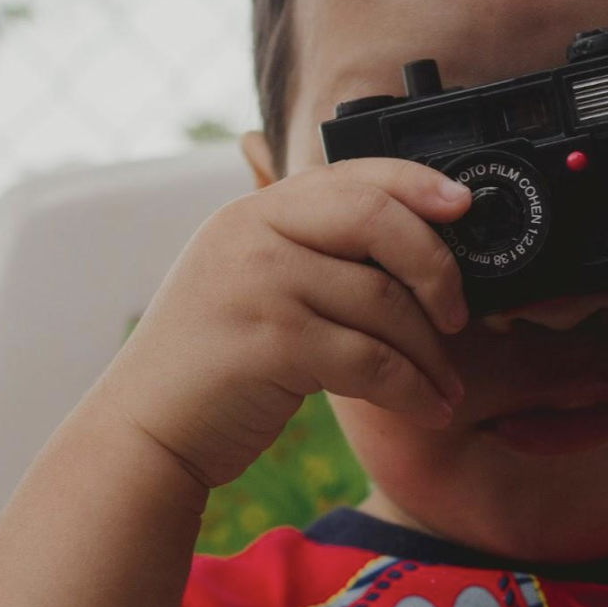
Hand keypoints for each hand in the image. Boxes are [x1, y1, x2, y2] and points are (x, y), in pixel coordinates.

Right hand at [99, 157, 473, 487]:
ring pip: (383, 300)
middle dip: (436, 266)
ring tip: (446, 384)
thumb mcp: (250, 282)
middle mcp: (253, 234)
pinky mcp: (270, 343)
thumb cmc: (214, 363)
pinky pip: (371, 359)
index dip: (417, 184)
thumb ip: (310, 252)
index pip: (352, 175)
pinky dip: (411, 388)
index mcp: (254, 212)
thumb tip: (415, 245)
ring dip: (429, 351)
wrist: (144, 431)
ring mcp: (258, 284)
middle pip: (376, 220)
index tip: (463, 204)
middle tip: (458, 314)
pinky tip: (428, 407)